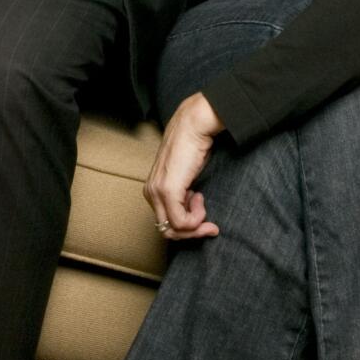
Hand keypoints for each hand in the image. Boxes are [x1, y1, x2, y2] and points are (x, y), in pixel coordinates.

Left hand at [144, 92, 224, 238]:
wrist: (193, 127)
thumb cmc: (193, 148)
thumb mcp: (186, 178)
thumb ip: (183, 196)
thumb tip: (192, 215)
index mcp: (152, 190)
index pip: (165, 224)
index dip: (186, 227)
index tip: (204, 218)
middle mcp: (150, 192)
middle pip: (168, 231)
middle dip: (191, 232)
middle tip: (209, 225)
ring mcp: (157, 192)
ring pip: (174, 229)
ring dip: (195, 224)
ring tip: (203, 203)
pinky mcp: (168, 190)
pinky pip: (182, 222)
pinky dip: (196, 218)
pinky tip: (201, 198)